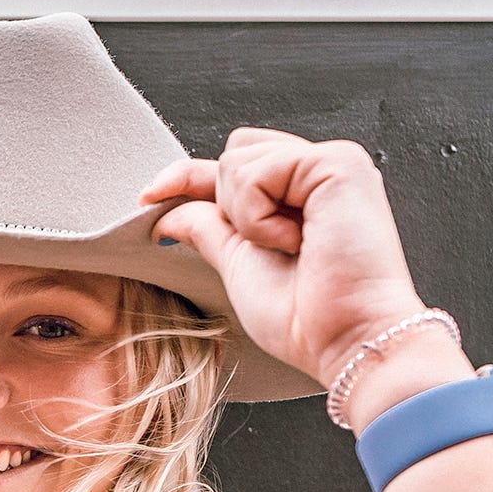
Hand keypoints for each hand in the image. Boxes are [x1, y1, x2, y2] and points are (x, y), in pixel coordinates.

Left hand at [140, 128, 428, 388]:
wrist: (345, 340)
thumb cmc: (306, 318)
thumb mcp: (239, 264)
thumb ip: (209, 227)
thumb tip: (168, 208)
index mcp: (304, 192)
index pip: (236, 164)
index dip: (189, 176)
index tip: (148, 198)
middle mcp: (321, 171)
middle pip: (235, 151)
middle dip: (229, 201)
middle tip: (267, 247)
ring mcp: (333, 162)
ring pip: (239, 157)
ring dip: (245, 214)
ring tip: (289, 247)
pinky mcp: (338, 163)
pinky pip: (258, 172)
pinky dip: (258, 216)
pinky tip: (295, 241)